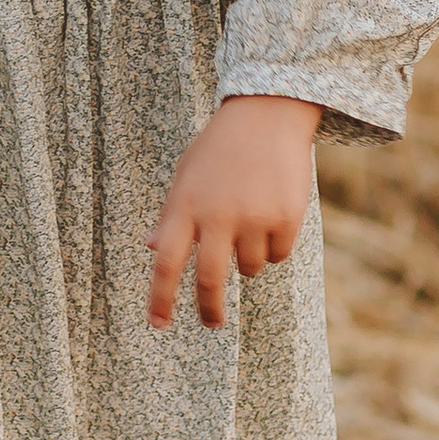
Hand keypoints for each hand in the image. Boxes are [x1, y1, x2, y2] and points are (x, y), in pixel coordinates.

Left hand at [147, 96, 320, 330]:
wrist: (268, 114)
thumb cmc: (221, 147)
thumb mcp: (186, 174)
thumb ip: (170, 215)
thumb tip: (152, 251)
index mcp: (186, 205)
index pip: (165, 262)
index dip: (159, 298)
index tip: (158, 325)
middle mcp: (218, 215)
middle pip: (209, 279)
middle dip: (209, 309)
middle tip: (212, 323)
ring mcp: (254, 216)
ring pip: (249, 267)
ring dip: (248, 259)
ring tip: (250, 222)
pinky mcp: (286, 217)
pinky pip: (279, 255)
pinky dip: (275, 246)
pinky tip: (273, 215)